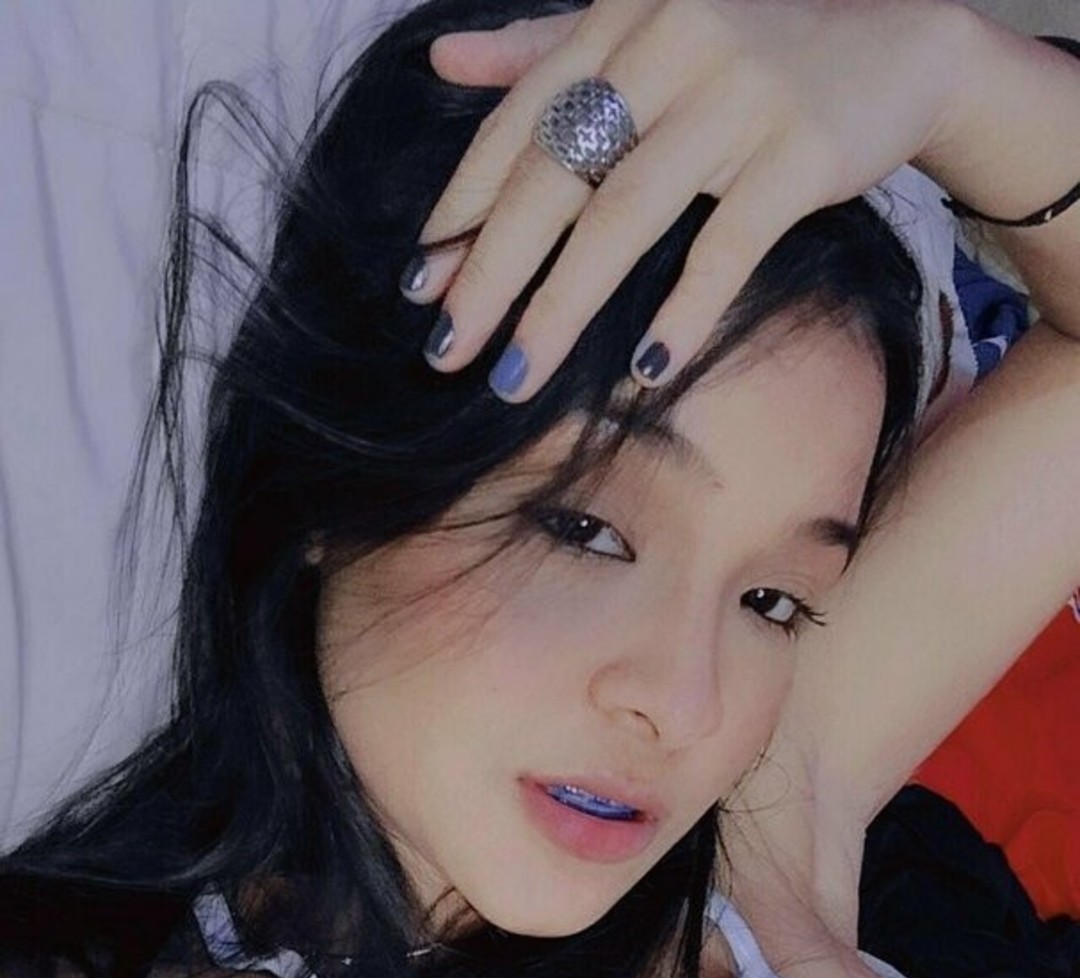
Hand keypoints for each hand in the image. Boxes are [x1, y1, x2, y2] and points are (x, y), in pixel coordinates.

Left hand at [408, 0, 968, 400]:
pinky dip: (683, 312)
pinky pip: (725, 246)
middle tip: (446, 350)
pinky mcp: (801, 149)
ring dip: (561, 308)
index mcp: (621, 13)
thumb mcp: (646, 30)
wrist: (903, 41)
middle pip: (556, 174)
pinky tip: (643, 370)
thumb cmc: (756, 48)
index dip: (464, 205)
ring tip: (515, 379)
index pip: (520, 122)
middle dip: (491, 271)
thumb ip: (546, 47)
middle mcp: (670, 40)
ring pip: (624, 216)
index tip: (421, 282)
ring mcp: (738, 93)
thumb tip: (444, 60)